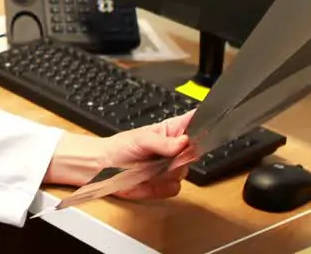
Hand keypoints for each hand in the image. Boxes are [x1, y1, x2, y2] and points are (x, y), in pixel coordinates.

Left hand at [45, 111, 195, 199]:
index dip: (205, 124)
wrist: (103, 168)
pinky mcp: (165, 185)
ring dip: (167, 172)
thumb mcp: (140, 139)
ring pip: (185, 172)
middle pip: (195, 152)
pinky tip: (147, 180)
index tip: (207, 128)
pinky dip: (161, 186)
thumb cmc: (119, 147)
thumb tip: (184, 142)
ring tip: (148, 168)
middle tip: (166, 157)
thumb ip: (163, 142)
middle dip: (182, 156)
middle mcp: (175, 149)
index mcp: (171, 130)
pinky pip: (175, 188)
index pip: (195, 122)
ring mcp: (171, 168)